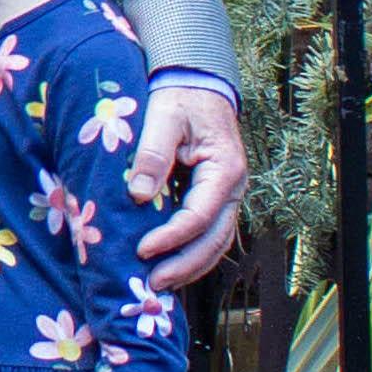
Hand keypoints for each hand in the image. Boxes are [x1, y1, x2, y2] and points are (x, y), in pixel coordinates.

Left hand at [132, 82, 248, 291]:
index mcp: (225, 169)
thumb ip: (152, 155)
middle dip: (184, 265)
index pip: (200, 215)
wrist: (197, 86)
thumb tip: (138, 194)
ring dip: (189, 266)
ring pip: (215, 243)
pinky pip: (207, 234)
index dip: (171, 237)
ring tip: (159, 285)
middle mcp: (233, 188)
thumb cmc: (181, 99)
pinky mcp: (214, 199)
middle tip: (153, 284)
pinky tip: (169, 266)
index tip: (142, 249)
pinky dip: (191, 254)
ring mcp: (226, 196)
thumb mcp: (164, 117)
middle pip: (214, 240)